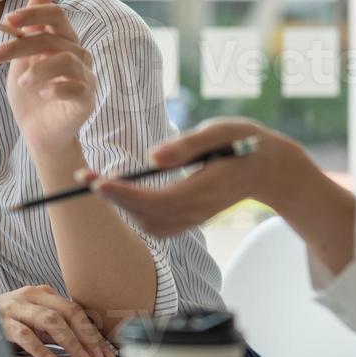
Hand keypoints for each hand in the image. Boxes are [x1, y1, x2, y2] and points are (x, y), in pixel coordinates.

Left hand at [0, 0, 97, 154]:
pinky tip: (42, 94)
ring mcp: (85, 77)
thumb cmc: (30, 96)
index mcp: (62, 41)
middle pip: (52, 37)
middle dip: (17, 46)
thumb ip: (28, 29)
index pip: (55, 14)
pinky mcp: (86, 99)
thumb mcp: (22, 60)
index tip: (8, 21)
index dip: (33, 12)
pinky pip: (75, 86)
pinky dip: (55, 88)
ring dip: (37, 70)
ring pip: (65, 59)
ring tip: (21, 83)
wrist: (38, 134)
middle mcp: (78, 54)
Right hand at [0, 284, 114, 356]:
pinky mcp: (1, 323)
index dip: (94, 332)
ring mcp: (16, 308)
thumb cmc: (8, 321)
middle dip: (87, 336)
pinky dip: (40, 348)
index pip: (76, 310)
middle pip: (68, 312)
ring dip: (70, 341)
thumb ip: (57, 327)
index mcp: (44, 293)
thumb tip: (88, 345)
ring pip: (50, 320)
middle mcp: (31, 296)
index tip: (106, 352)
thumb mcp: (35, 320)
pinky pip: (24, 334)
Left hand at [78, 118, 317, 237]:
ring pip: (149, 224)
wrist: (271, 169)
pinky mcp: (192, 220)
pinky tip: (124, 190)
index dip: (123, 194)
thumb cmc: (244, 141)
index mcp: (205, 189)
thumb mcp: (220, 131)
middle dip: (113, 198)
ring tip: (100, 180)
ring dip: (122, 206)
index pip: (156, 200)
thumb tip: (150, 158)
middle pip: (147, 215)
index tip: (96, 181)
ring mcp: (196, 219)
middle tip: (84, 177)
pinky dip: (135, 211)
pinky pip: (157, 225)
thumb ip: (187, 145)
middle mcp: (199, 211)